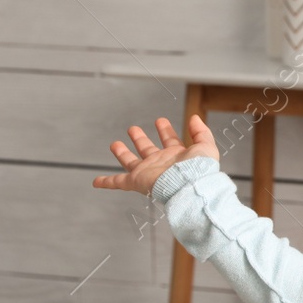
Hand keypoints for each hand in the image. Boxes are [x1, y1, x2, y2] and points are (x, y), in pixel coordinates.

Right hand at [92, 115, 220, 195]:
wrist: (190, 185)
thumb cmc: (199, 169)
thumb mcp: (206, 145)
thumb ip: (201, 131)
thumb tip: (195, 118)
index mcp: (177, 156)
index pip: (170, 141)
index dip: (166, 130)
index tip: (161, 121)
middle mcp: (161, 164)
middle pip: (147, 149)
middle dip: (140, 139)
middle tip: (133, 129)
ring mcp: (147, 172)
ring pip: (131, 161)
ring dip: (122, 153)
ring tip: (115, 144)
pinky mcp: (136, 181)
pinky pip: (117, 182)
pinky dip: (106, 182)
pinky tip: (97, 182)